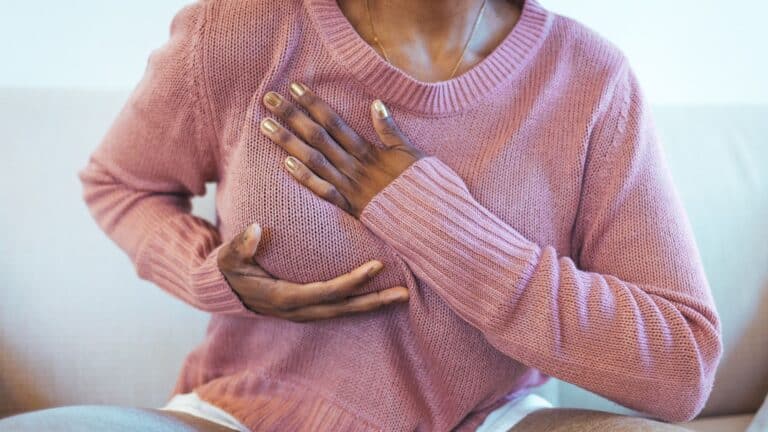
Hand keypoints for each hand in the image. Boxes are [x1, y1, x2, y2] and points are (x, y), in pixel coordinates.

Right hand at [216, 223, 408, 321]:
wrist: (227, 291)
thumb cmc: (231, 270)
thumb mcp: (229, 257)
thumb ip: (240, 246)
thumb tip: (255, 229)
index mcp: (285, 297)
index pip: (327, 291)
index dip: (353, 281)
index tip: (376, 266)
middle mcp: (300, 310)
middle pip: (345, 308)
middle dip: (375, 301)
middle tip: (405, 292)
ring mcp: (306, 312)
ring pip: (346, 312)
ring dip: (374, 304)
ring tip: (402, 295)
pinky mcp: (310, 309)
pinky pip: (341, 308)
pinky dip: (362, 303)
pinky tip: (381, 293)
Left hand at [259, 82, 425, 217]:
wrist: (429, 218)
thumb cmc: (420, 184)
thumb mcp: (410, 151)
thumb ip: (390, 128)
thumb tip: (375, 103)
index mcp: (368, 150)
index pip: (335, 121)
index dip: (313, 103)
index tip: (294, 87)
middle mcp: (354, 166)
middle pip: (318, 136)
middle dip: (292, 116)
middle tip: (268, 99)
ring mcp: (350, 187)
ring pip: (314, 160)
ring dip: (289, 142)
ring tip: (266, 126)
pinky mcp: (349, 208)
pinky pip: (324, 192)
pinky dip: (306, 179)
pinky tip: (287, 164)